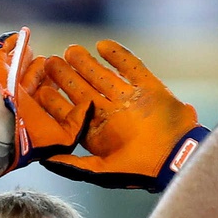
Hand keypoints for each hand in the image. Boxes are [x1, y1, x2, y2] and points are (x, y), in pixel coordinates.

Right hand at [0, 28, 89, 168]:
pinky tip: (18, 35)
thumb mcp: (65, 136)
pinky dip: (9, 44)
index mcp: (37, 112)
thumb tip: (90, 107)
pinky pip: (3, 55)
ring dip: (25, 55)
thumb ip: (79, 122)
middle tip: (48, 60)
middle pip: (34, 78)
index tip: (61, 76)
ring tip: (29, 43)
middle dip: (40, 68)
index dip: (55, 83)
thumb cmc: (32, 138)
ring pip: (19, 66)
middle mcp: (23, 98)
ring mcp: (9, 84)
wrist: (3, 132)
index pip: (48, 93)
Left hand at [30, 42, 205, 191]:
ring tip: (70, 50)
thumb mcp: (102, 171)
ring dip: (87, 63)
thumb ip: (74, 165)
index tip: (40, 89)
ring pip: (104, 76)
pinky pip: (131, 67)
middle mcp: (113, 114)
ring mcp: (130, 99)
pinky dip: (118, 55)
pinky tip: (103, 46)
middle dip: (67, 77)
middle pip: (85, 90)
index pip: (72, 113)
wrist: (177, 158)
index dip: (56, 100)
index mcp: (99, 132)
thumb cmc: (140, 169)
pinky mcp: (149, 87)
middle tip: (51, 63)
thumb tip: (45, 160)